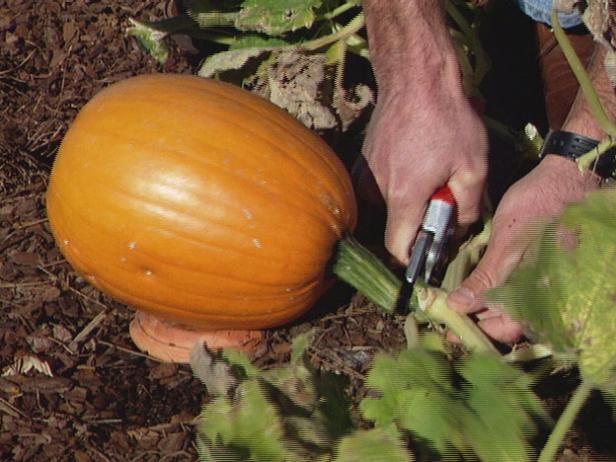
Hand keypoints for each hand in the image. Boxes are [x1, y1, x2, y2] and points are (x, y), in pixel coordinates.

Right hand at [355, 88, 487, 264]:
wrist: (415, 79)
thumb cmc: (447, 120)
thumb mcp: (473, 166)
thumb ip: (469, 207)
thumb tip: (461, 226)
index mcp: (403, 197)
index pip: (396, 247)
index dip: (412, 258)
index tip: (427, 254)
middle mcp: (375, 190)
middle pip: (390, 227)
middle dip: (414, 226)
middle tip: (439, 205)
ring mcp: (365, 174)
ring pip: (383, 207)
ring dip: (404, 204)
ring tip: (428, 179)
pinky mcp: (362, 161)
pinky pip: (376, 188)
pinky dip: (395, 187)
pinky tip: (414, 165)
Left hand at [447, 154, 600, 342]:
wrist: (569, 175)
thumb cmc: (542, 206)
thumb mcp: (508, 241)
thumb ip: (487, 278)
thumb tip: (458, 306)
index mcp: (546, 295)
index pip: (507, 329)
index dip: (477, 328)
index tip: (449, 322)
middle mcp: (550, 296)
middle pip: (509, 322)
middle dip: (477, 317)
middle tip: (448, 308)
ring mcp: (548, 283)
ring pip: (512, 306)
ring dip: (484, 304)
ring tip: (457, 297)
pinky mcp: (543, 269)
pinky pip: (518, 289)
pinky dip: (496, 289)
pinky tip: (477, 283)